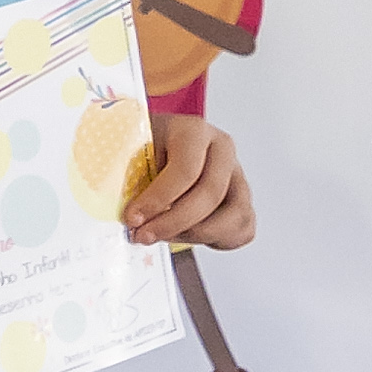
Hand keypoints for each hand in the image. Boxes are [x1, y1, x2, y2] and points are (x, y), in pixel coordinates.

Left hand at [124, 116, 253, 252]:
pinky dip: (217, 240)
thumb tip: (128, 214)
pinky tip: (187, 234)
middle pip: (210, 194)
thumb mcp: (131, 153)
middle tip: (144, 235)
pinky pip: (242, 229)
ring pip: (234, 216)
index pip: (186, 169)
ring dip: (196, 234)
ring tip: (165, 235)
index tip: (133, 218)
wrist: (158, 148)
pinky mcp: (242, 199)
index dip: (158, 199)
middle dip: (174, 223)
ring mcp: (237, 175)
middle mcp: (222, 150)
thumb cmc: (144, 151)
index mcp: (194, 130)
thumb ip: (129, 177)